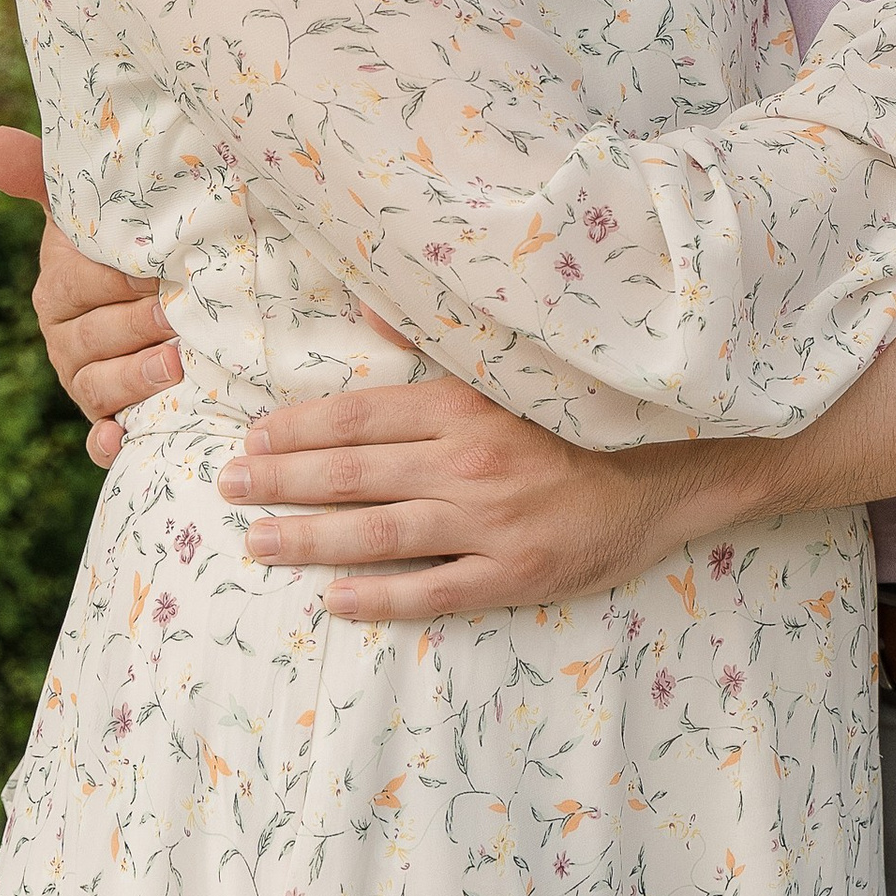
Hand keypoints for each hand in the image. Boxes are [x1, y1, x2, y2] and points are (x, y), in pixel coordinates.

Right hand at [0, 125, 179, 461]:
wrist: (164, 277)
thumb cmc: (122, 238)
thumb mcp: (84, 203)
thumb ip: (39, 171)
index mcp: (58, 287)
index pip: (77, 285)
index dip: (114, 282)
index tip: (154, 275)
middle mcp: (65, 338)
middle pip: (91, 341)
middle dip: (134, 331)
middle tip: (176, 320)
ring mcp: (85, 379)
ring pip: (97, 388)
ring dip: (133, 382)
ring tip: (176, 366)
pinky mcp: (109, 415)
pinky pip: (99, 437)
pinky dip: (108, 444)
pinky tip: (121, 443)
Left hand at [217, 375, 759, 621]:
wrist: (669, 474)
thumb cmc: (583, 419)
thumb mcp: (512, 369)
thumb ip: (438, 340)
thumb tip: (368, 298)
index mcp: (464, 405)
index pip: (358, 415)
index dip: (297, 428)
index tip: (250, 436)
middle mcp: (466, 461)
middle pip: (351, 473)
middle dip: (279, 480)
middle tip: (226, 486)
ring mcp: (488, 523)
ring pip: (376, 532)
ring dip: (306, 538)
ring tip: (254, 542)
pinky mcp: (512, 575)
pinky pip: (430, 590)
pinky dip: (376, 595)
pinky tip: (331, 597)